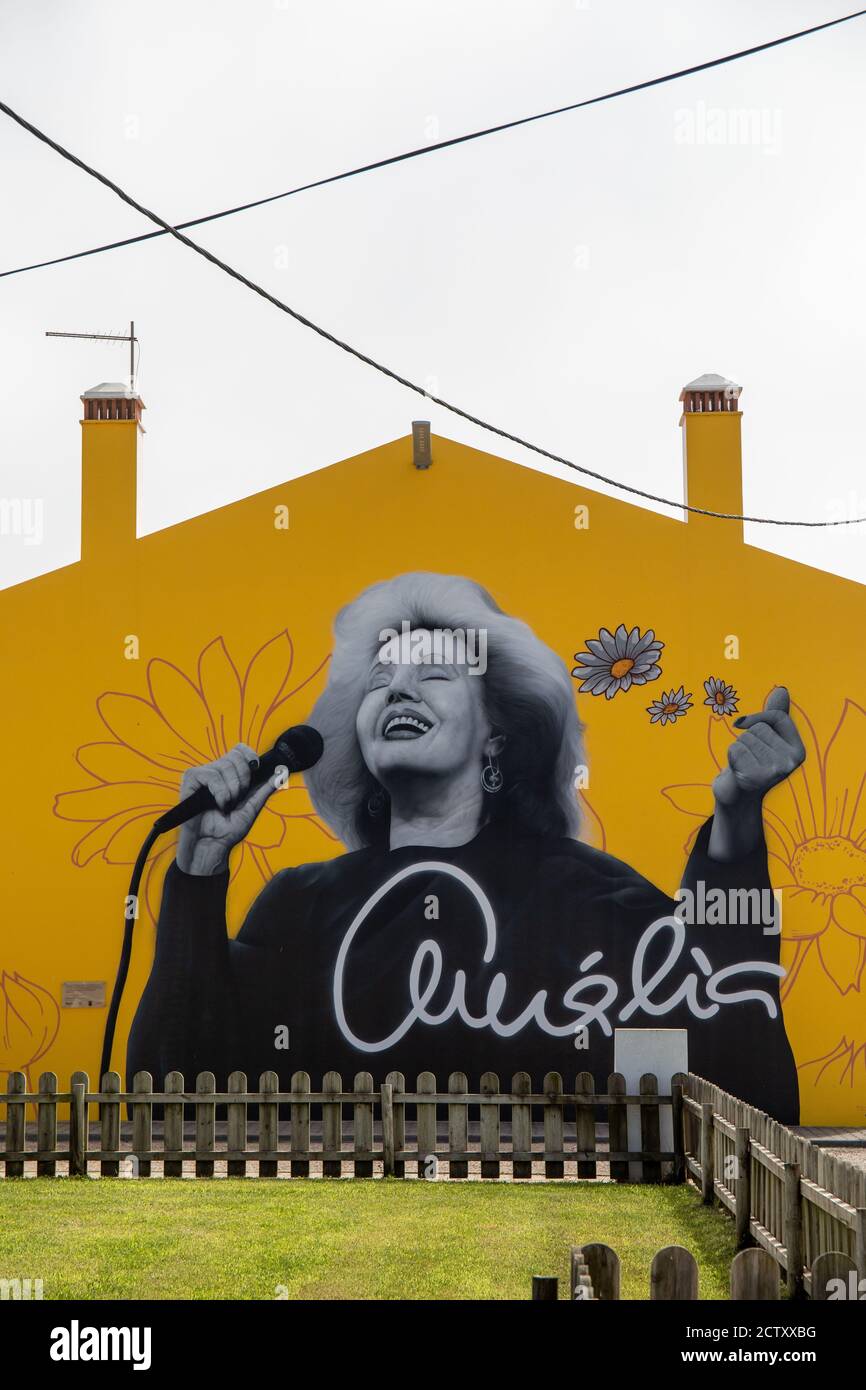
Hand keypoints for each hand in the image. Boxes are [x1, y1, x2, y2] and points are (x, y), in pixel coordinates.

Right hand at [176, 743, 276, 875]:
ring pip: (223, 766)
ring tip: (227, 805)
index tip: (256, 767)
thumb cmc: (229, 830)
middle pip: (234, 756)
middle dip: (243, 778)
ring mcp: (202, 774)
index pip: (239, 749)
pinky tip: (219, 804)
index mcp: (230, 775)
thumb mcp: (252, 807)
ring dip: (231, 789)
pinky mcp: (190, 780)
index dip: (248, 754)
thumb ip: (265, 789)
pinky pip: (210, 775)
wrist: (212, 845)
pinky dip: (220, 791)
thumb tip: (281, 772)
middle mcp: (216, 771)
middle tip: (238, 797)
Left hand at [709, 687, 805, 860]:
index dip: (756, 718)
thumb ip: (774, 715)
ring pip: (745, 739)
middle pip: (758, 729)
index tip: (743, 725)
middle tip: (750, 759)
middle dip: (747, 740)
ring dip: (739, 749)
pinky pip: (735, 749)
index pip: (777, 718)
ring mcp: (774, 771)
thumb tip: (782, 690)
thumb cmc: (752, 763)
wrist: (738, 798)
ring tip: (745, 765)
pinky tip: (738, 772)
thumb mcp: (765, 739)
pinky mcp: (755, 777)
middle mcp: (791, 762)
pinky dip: (731, 758)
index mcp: (799, 751)